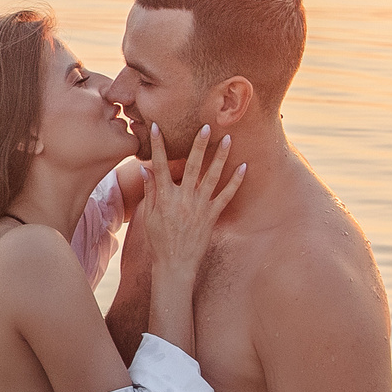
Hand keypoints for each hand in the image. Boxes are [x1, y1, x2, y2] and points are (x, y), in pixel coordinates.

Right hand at [141, 123, 244, 279]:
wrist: (175, 265)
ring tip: (228, 139)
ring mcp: (199, 206)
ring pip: (212, 176)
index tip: (157, 127)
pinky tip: (244, 167)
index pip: (159, 165)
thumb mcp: (148, 217)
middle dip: (198, 144)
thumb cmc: (159, 242)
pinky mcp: (212, 216)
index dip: (158, 145)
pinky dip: (236, 181)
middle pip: (191, 165)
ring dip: (220, 156)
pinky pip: (226, 196)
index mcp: (164, 197)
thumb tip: (147, 170)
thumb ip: (149, 192)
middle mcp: (183, 198)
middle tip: (206, 126)